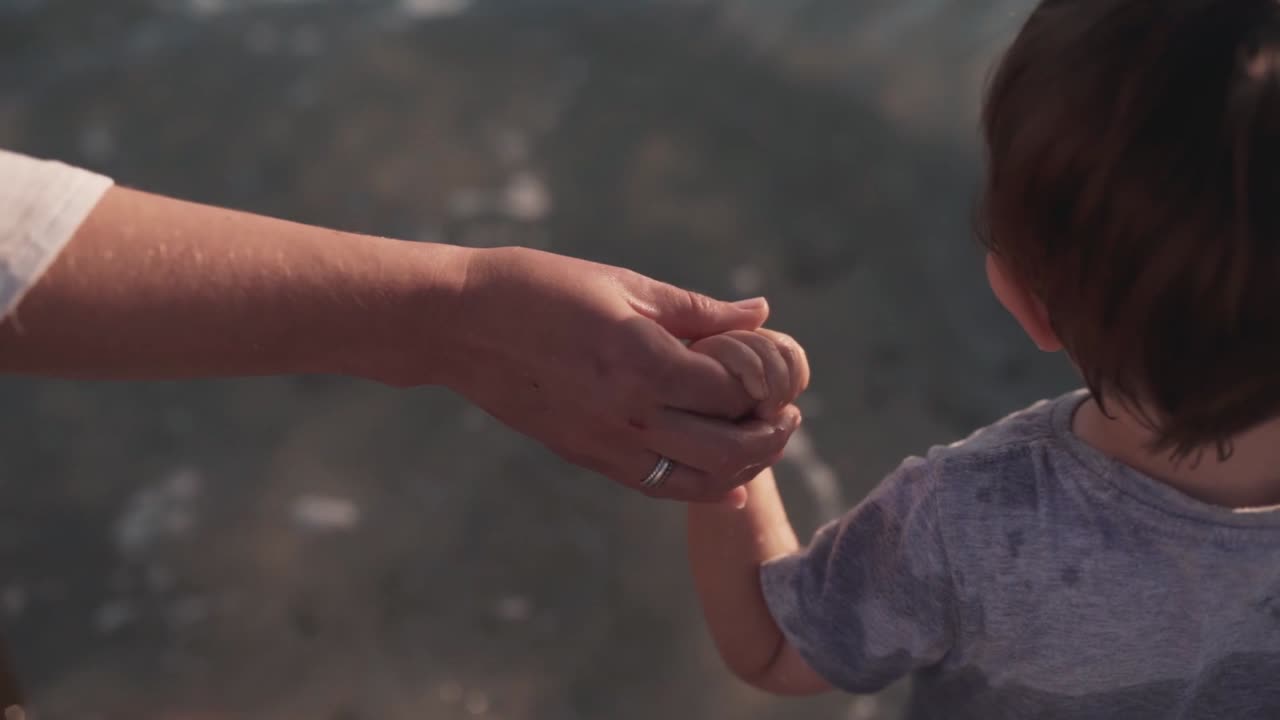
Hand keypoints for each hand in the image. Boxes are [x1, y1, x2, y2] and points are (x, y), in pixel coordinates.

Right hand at [438, 247, 800, 502]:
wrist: (459, 325)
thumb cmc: (540, 288)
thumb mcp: (623, 285)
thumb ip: (697, 310)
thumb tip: (760, 315)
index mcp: (643, 361)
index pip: (733, 391)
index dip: (767, 386)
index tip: (780, 373)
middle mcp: (629, 413)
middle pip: (729, 448)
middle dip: (770, 436)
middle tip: (786, 415)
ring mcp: (606, 443)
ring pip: (699, 480)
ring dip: (743, 466)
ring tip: (759, 440)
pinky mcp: (586, 457)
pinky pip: (657, 485)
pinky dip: (700, 486)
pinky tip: (725, 479)